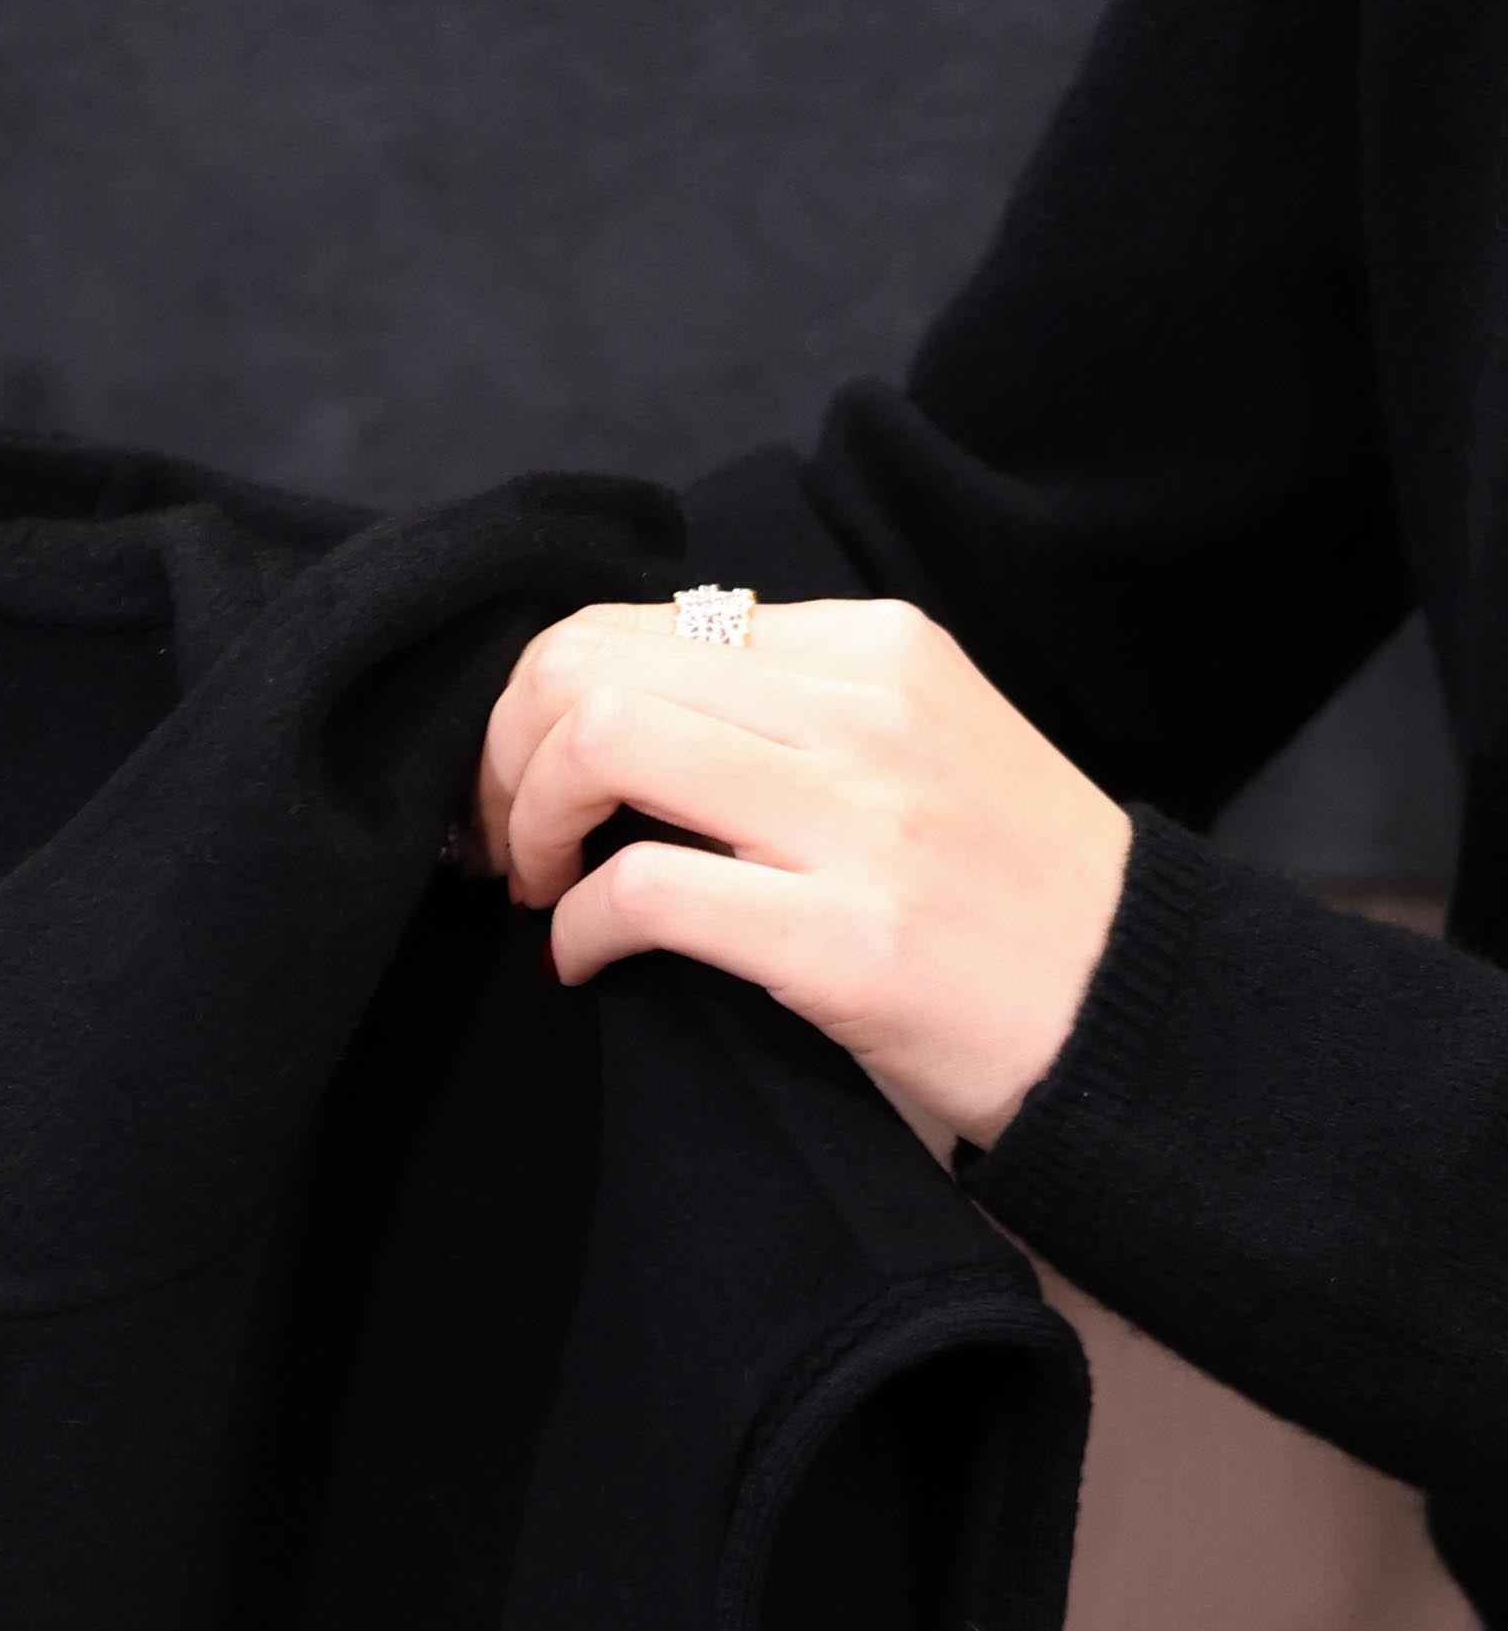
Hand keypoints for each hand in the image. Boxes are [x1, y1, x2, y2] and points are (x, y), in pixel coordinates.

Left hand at [472, 597, 1132, 1150]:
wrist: (1128, 1007)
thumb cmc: (1001, 893)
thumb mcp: (914, 749)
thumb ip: (786, 713)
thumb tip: (622, 713)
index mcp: (871, 647)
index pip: (637, 623)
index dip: (538, 705)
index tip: (521, 788)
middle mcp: (863, 707)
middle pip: (592, 666)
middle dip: (503, 759)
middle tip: (503, 846)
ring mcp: (859, 818)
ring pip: (605, 744)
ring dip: (530, 827)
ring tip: (541, 893)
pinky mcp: (847, 938)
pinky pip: (645, 892)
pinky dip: (579, 930)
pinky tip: (585, 963)